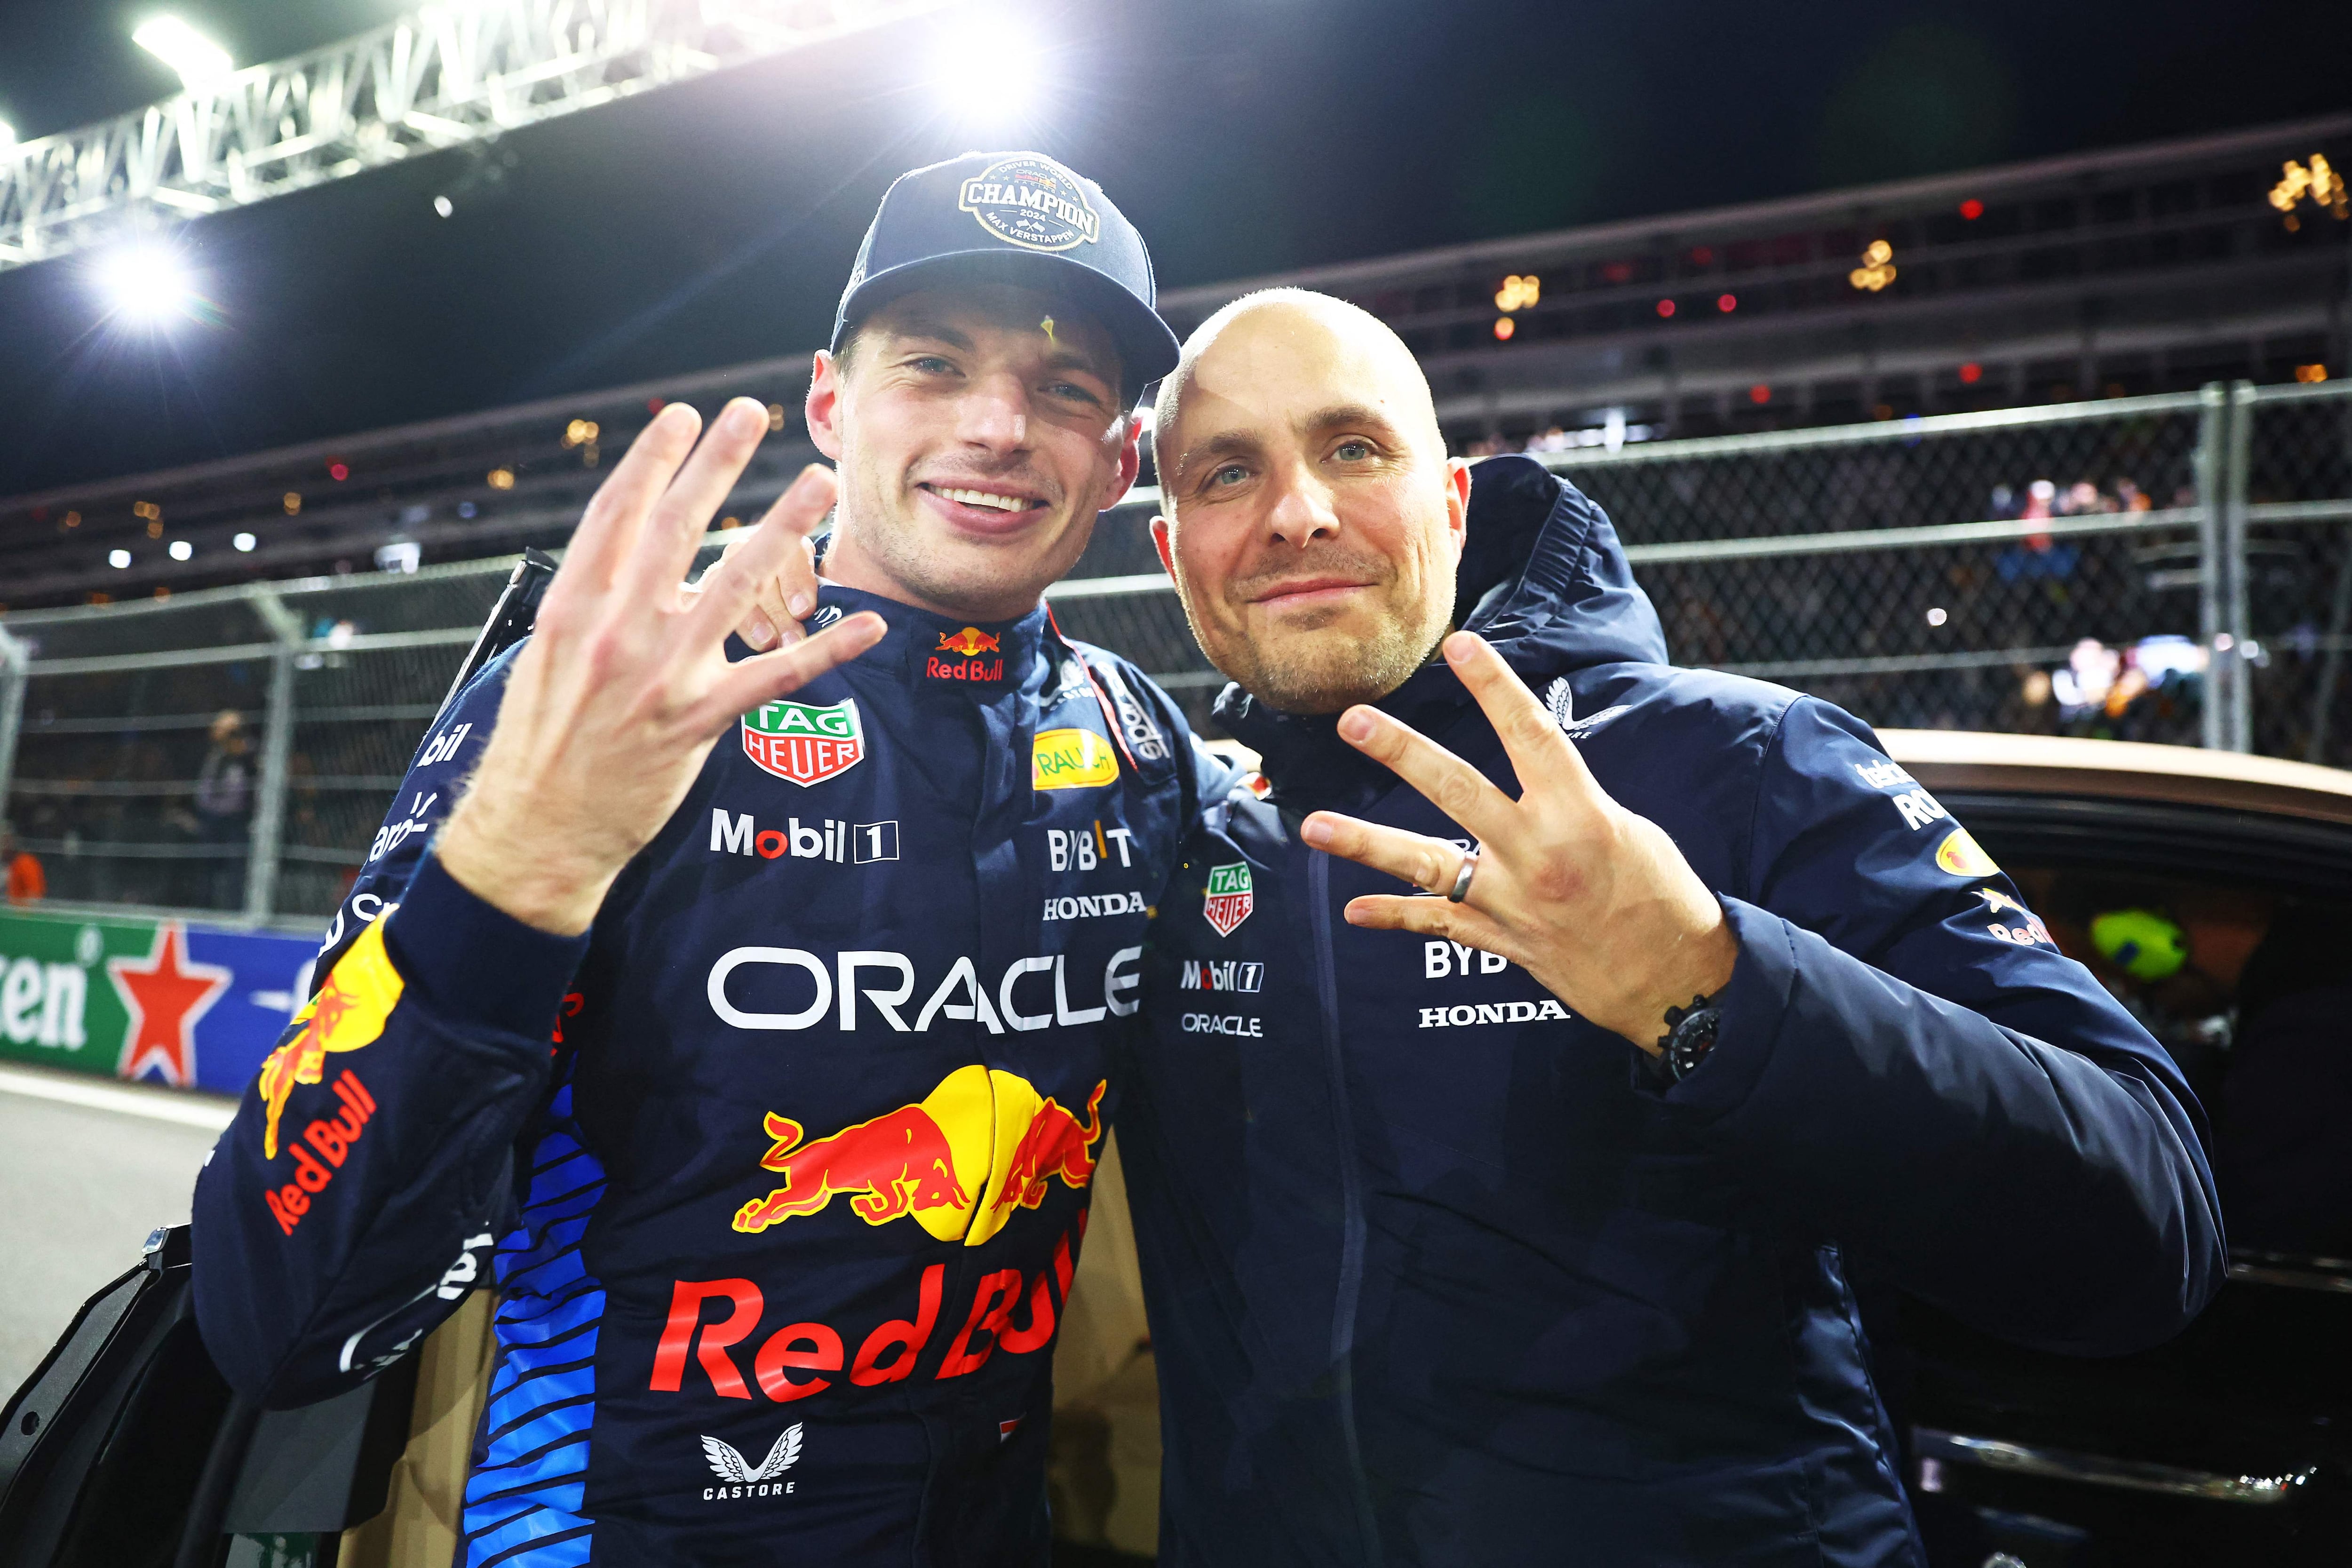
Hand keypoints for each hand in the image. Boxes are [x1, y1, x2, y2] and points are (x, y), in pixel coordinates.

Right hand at [438, 398, 885, 934]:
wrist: (537, 828)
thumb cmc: (540, 743)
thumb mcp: (545, 660)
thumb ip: (587, 607)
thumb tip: (625, 563)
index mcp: (571, 607)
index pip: (615, 515)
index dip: (650, 461)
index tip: (682, 418)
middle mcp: (615, 630)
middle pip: (675, 529)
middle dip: (716, 464)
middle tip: (751, 413)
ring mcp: (659, 674)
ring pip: (734, 584)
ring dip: (783, 527)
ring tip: (818, 482)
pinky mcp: (697, 721)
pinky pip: (775, 676)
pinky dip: (827, 650)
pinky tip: (869, 625)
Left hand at [1297, 631, 1735, 1050]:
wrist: (1672, 980)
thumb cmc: (1661, 895)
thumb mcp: (1628, 828)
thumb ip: (1569, 799)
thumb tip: (1530, 773)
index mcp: (1581, 814)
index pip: (1530, 733)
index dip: (1495, 685)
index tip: (1460, 644)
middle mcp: (1538, 853)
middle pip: (1458, 790)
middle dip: (1401, 752)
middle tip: (1353, 720)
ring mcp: (1512, 900)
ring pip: (1427, 864)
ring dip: (1366, 843)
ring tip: (1314, 826)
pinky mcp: (1501, 940)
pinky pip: (1438, 922)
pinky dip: (1395, 915)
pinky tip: (1354, 909)